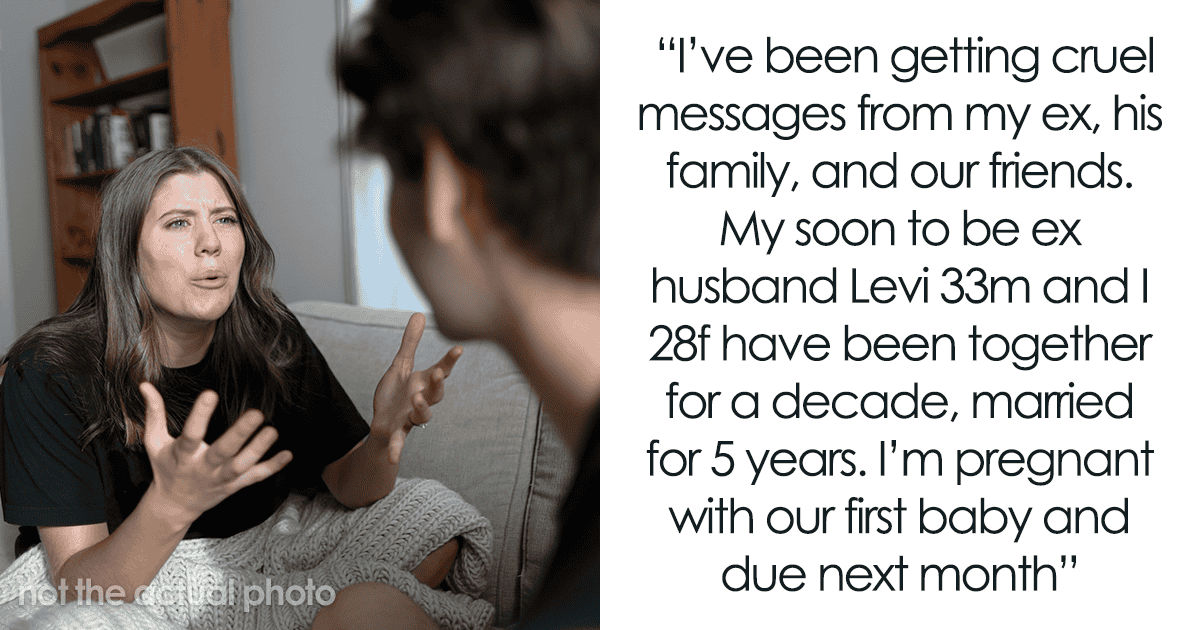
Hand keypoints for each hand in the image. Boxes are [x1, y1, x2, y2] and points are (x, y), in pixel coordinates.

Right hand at [140, 383, 292, 526]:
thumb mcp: (155, 442)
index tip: (210, 393)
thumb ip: (154, 413)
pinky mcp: (234, 486)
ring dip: (258, 450)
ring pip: (242, 467)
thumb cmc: (166, 467)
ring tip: (272, 431)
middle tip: (256, 413)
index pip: (190, 434)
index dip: (200, 415)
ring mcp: (220, 479)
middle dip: (239, 435)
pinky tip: (287, 454)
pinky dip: (272, 467)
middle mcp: (203, 468)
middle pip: (222, 453)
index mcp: (182, 455)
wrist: (175, 505)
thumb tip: (145, 384)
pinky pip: (255, 477)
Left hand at [372, 313, 462, 463]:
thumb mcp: (400, 365)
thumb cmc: (395, 394)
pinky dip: (396, 451)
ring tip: (416, 400)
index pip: (440, 372)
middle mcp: (421, 402)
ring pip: (422, 417)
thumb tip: (420, 313)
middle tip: (436, 372)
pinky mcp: (395, 432)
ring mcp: (410, 418)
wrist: (382, 422)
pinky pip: (398, 443)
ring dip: (421, 409)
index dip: (449, 361)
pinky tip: (393, 460)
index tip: (458, 349)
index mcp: (423, 385)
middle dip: (437, 384)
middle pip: (436, 395)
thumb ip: (410, 342)